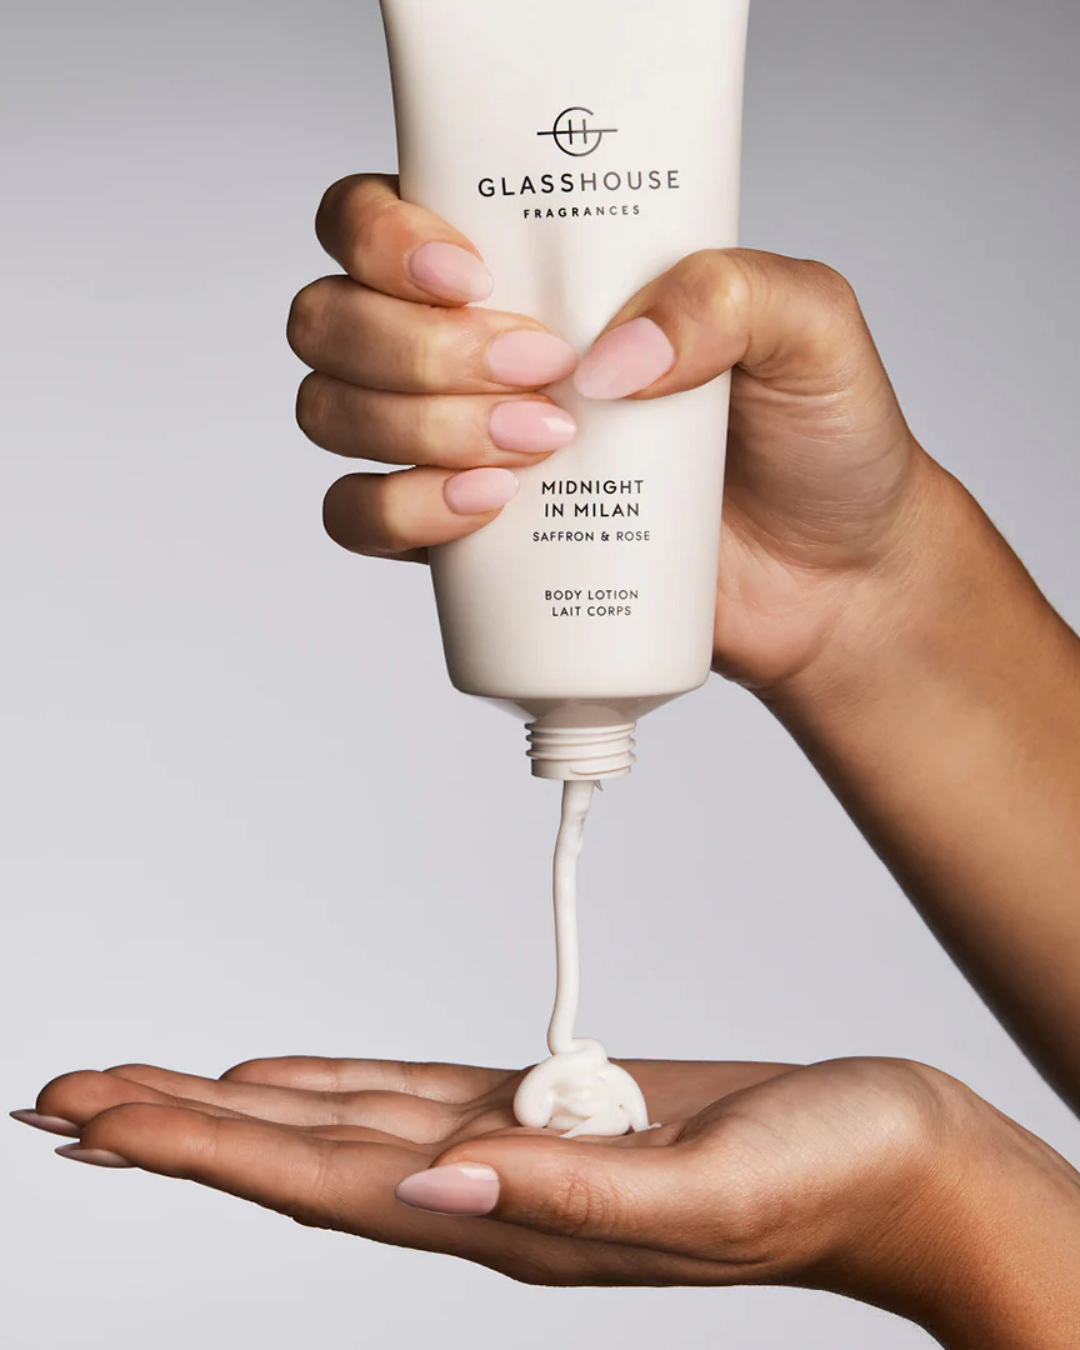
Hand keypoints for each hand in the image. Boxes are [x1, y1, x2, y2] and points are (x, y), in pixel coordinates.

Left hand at [16, 1054, 1079, 1344]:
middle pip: (298, 1155)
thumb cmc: (828, 1173)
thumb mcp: (713, 1193)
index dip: (201, 1153)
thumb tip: (436, 1184)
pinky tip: (279, 1085)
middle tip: (65, 1100)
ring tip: (141, 1096)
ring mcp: (515, 1147)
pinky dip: (326, 1086)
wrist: (893, 1156)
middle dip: (175, 1129)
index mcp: (520, 1215)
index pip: (320, 1183)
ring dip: (232, 1110)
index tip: (97, 1125)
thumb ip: (572, 1192)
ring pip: (338, 1123)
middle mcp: (493, 1188)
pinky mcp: (549, 1107)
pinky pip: (407, 1093)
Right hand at [289, 174, 936, 694]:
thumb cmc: (817, 443)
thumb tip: (614, 350)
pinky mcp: (460, 538)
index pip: (380, 214)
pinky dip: (397, 510)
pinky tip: (485, 509)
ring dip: (408, 423)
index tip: (469, 274)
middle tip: (537, 371)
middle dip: (411, 345)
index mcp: (532, 265)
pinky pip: (359, 518)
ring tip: (536, 446)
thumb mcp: (811, 327)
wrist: (830, 582)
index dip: (383, 233)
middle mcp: (468, 346)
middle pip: (333, 315)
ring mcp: (453, 442)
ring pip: (331, 410)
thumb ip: (733, 292)